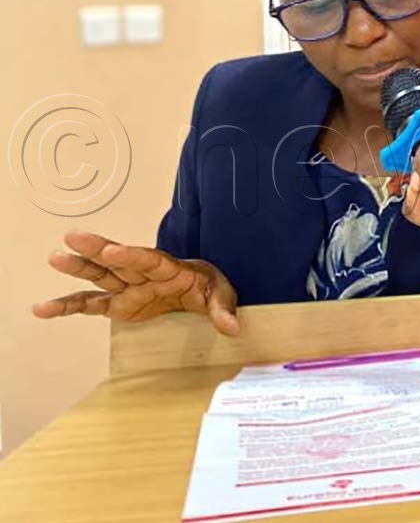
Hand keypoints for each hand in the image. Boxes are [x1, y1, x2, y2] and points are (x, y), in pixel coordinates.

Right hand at [34, 231, 239, 335]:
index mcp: (170, 267)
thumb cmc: (208, 287)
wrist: (199, 290)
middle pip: (119, 261)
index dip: (131, 256)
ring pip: (99, 277)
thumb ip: (223, 309)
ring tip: (54, 258)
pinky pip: (90, 305)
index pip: (149, 260)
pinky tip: (43, 309)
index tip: (113, 251)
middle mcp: (143, 274)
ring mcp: (128, 288)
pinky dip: (68, 307)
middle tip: (74, 237)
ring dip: (78, 268)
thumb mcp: (222, 294)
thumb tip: (232, 327)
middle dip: (98, 249)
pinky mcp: (119, 304)